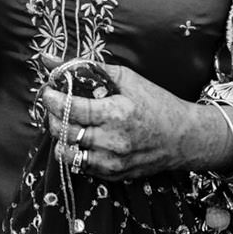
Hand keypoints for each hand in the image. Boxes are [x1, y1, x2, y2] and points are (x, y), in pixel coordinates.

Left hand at [37, 61, 226, 180]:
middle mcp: (112, 142)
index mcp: (117, 114)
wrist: (185, 138)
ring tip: (68, 122)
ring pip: (67, 153)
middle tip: (57, 104)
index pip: (70, 108)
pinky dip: (74, 150)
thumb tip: (49, 59)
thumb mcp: (127, 79)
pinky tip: (82, 137)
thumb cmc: (156, 103)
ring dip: (61, 136)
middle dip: (53, 115)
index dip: (52, 99)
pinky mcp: (113, 175)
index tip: (48, 90)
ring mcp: (112, 162)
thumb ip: (87, 67)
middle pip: (64, 131)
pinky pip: (79, 166)